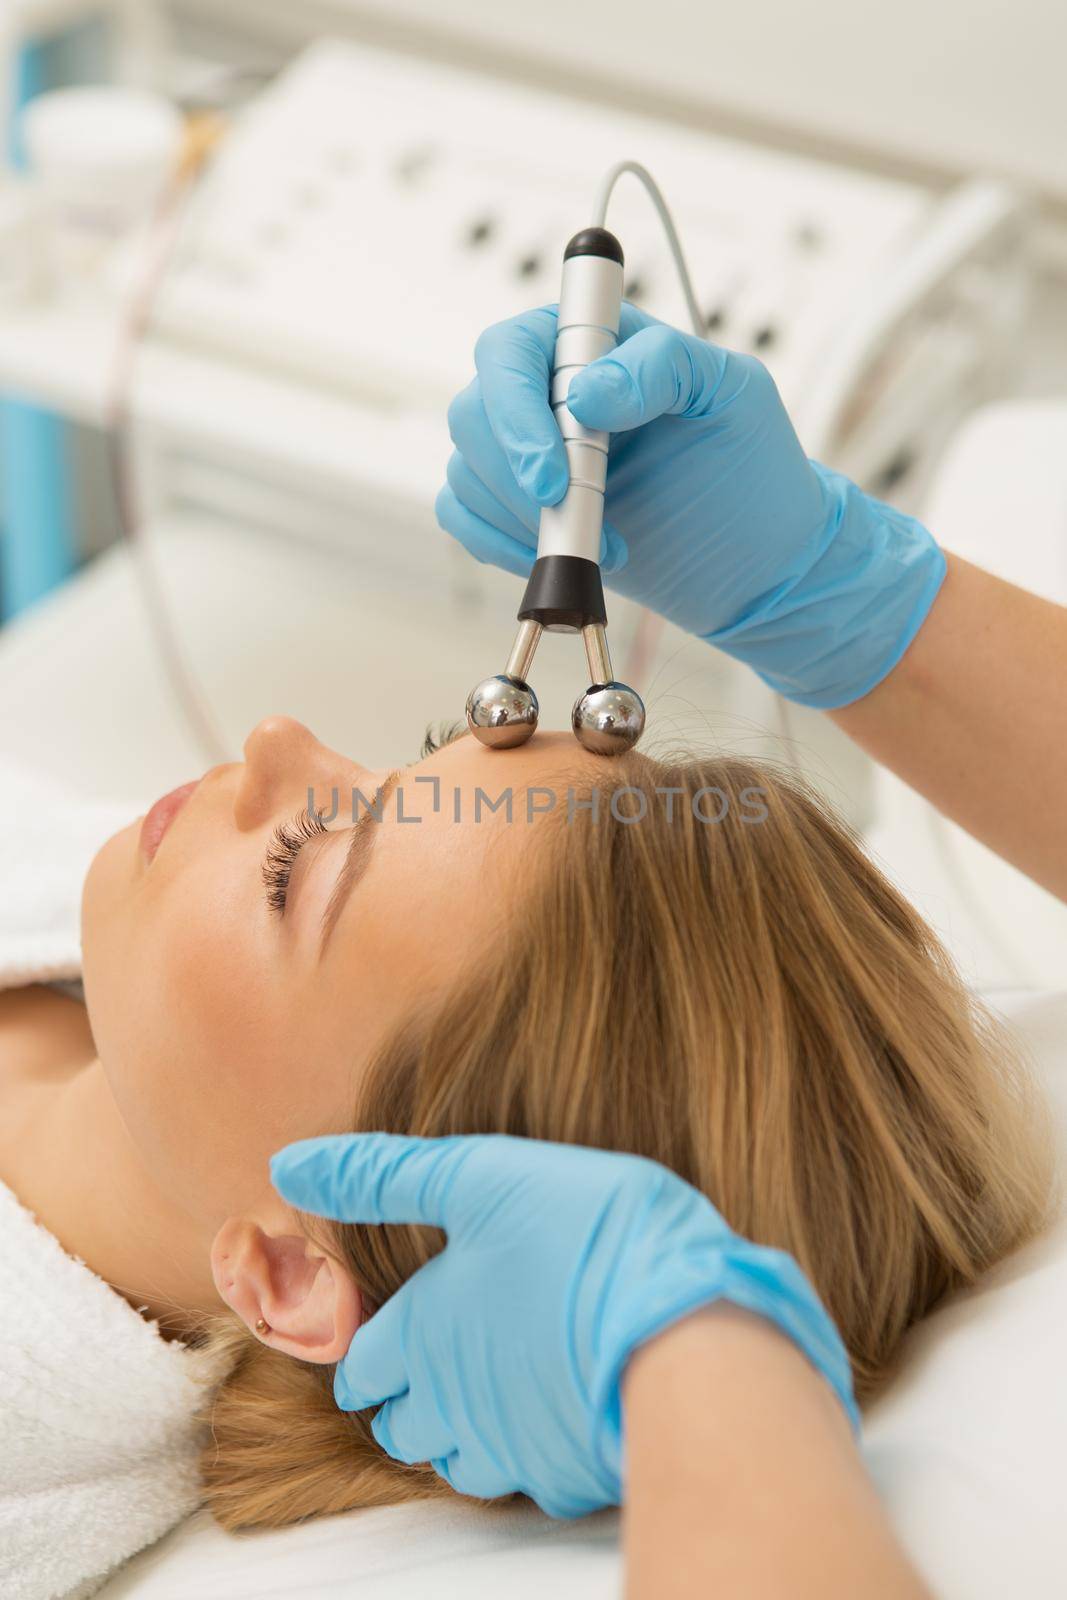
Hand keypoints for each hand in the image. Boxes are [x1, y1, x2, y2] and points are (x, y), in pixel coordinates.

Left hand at [271, 1132, 857, 1517]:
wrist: (689, 1328)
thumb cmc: (584, 1235)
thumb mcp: (479, 1174)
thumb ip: (380, 1173)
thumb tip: (286, 1163)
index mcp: (422, 1333)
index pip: (360, 1369)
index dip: (371, 1349)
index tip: (396, 1328)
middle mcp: (451, 1403)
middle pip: (401, 1426)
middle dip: (409, 1396)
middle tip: (449, 1353)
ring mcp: (511, 1449)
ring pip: (459, 1463)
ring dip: (464, 1430)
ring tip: (500, 1383)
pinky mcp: (569, 1476)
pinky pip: (531, 1478)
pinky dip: (533, 1451)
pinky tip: (561, 1408)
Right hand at [437, 303, 944, 708]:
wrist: (760, 562)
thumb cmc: (753, 467)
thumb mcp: (731, 392)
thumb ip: (664, 365)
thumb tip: (586, 393)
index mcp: (590, 342)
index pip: (510, 350)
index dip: (518, 411)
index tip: (559, 475)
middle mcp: (546, 390)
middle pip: (475, 413)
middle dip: (516, 478)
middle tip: (581, 523)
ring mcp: (528, 452)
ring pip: (467, 470)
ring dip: (521, 521)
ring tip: (607, 547)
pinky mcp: (518, 511)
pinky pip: (464, 517)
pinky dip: (498, 545)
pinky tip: (564, 560)